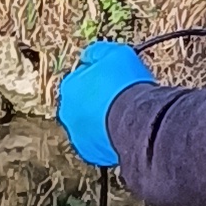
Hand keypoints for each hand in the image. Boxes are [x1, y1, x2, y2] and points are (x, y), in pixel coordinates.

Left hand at [55, 39, 154, 166]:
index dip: (100, 77)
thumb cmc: (125, 86)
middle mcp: (67, 112)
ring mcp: (78, 135)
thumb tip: (89, 56)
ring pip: (91, 124)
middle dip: (99, 100)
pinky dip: (108, 137)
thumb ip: (97, 52)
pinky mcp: (92, 153)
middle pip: (84, 102)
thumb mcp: (114, 53)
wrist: (137, 120)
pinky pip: (100, 142)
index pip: (81, 78)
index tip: (114, 79)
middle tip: (120, 97)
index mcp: (69, 87)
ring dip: (103, 120)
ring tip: (124, 115)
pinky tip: (123, 130)